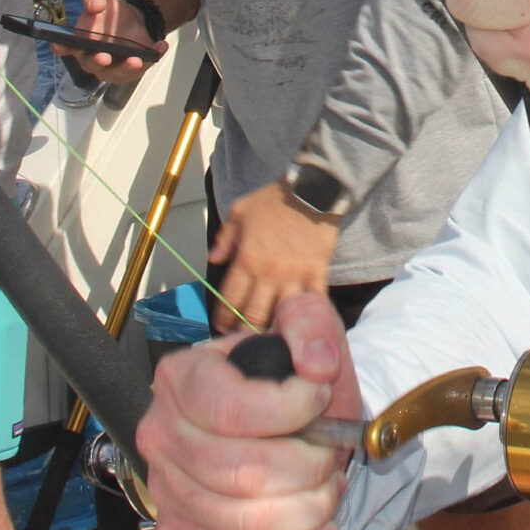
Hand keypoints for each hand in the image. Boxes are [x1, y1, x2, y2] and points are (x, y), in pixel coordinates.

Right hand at [54, 0, 167, 83]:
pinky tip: (160, 46)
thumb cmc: (109, 15)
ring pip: (118, 73)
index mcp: (79, 43)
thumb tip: (94, 6)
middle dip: (98, 61)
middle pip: (92, 64)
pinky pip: (143, 66)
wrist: (132, 20)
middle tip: (104, 56)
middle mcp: (92, 60)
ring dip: (127, 68)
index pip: (64, 47)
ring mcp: (112, 69)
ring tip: (137, 59)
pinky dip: (152, 57)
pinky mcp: (131, 70)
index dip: (61, 47)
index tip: (60, 45)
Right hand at [139, 292, 359, 529]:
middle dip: (308, 466)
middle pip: (242, 471)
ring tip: (327, 487)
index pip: (232, 410)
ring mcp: (167, 489)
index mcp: (182, 377)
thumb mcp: (306, 328)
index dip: (291, 411)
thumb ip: (312, 327)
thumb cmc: (292, 379)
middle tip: (331, 452)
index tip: (321, 398)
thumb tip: (316, 364)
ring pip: (245, 519)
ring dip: (307, 509)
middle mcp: (162, 434)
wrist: (287, 422)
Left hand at [210, 180, 340, 334]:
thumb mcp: (240, 210)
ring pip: (280, 314)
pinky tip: (302, 325)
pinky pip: (313, 301)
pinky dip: (307, 316)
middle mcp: (268, 272)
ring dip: (273, 329)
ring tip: (269, 339)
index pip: (229, 298)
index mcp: (246, 259)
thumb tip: (213, 259)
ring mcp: (294, 275)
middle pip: (253, 314)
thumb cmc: (275, 199)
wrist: (312, 189)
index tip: (221, 327)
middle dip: (245, 330)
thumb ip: (225, 237)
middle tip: (243, 339)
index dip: (223, 318)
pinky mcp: (317, 273)